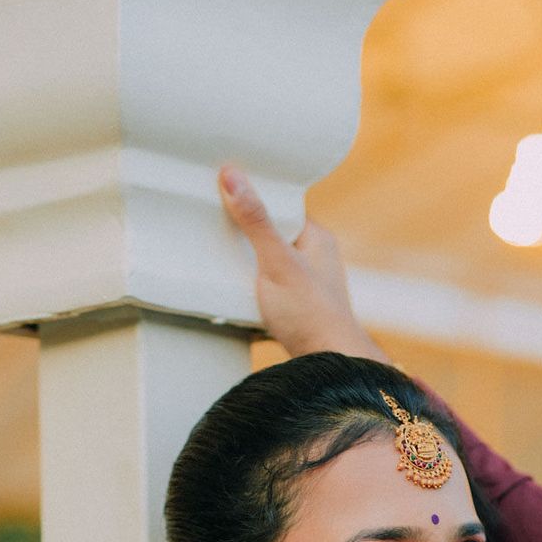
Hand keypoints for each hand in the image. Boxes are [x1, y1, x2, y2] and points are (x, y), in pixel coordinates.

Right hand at [218, 165, 387, 361]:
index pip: (280, 206)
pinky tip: (231, 296)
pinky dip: (249, 293)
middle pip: (271, 236)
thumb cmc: (311, 315)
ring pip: (267, 265)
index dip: (253, 199)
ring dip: (244, 267)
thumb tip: (233, 175)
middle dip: (243, 235)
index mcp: (317, 238)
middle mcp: (315, 259)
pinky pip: (267, 292)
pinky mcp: (296, 311)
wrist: (329, 365)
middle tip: (212, 224)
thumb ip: (255, 221)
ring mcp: (307, 286)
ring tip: (215, 259)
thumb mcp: (276, 262)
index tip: (223, 190)